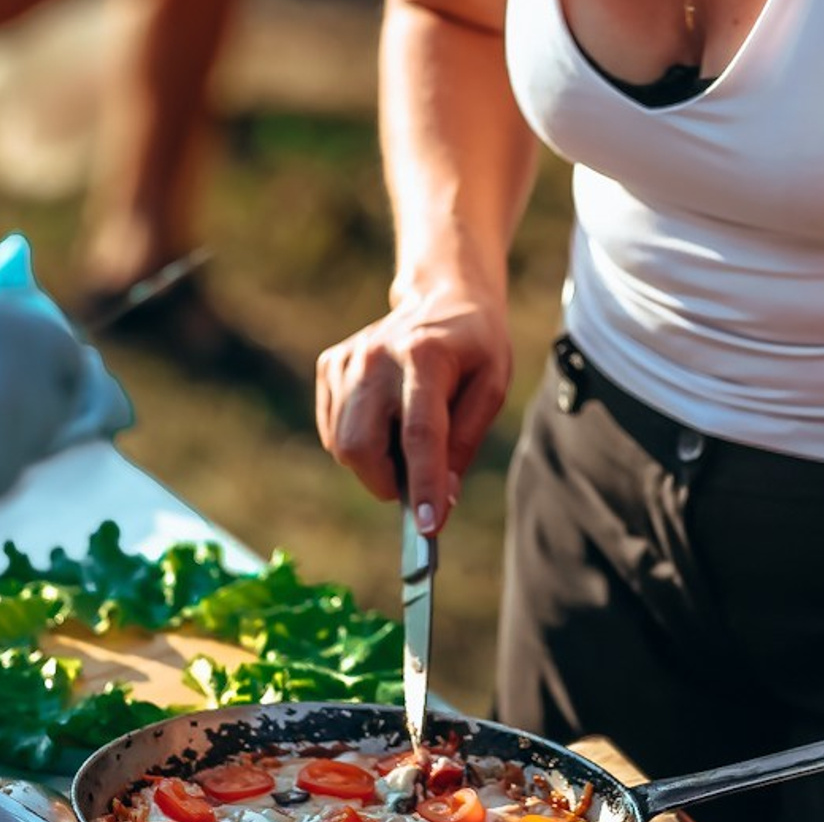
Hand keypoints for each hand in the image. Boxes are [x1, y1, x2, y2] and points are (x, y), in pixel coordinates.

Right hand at [314, 288, 512, 534]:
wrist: (445, 296)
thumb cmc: (476, 346)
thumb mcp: (492, 386)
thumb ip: (465, 441)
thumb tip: (441, 498)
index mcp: (426, 356)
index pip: (420, 434)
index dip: (424, 485)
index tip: (429, 529)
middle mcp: (378, 356)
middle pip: (362, 446)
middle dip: (388, 482)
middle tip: (418, 484)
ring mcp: (348, 359)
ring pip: (343, 444)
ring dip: (375, 463)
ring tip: (407, 440)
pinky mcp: (331, 365)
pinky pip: (334, 429)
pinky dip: (358, 443)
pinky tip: (386, 420)